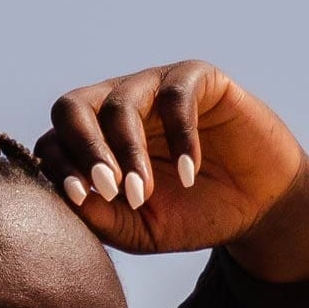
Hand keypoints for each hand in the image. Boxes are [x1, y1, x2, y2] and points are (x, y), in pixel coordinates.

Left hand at [34, 60, 307, 256]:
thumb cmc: (190, 215)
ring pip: (120, 104)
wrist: (254, 205)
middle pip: (72, 108)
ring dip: (127, 151)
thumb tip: (68, 197)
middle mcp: (115, 108)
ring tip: (144, 192)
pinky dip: (178, 137)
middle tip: (109, 189)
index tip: (81, 196)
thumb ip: (100, 217)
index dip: (61, 166)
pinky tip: (189, 173)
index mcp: (92, 144)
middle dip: (84, 151)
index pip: (54, 142)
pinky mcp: (196, 78)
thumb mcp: (138, 229)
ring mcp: (153, 88)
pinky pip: (175, 96)